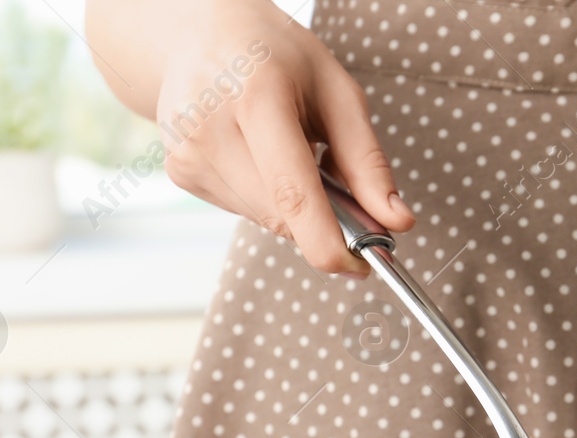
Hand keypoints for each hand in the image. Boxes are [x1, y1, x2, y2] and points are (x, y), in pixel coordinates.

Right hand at [146, 0, 413, 274]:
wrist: (200, 33)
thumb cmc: (274, 55)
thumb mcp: (336, 91)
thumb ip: (368, 162)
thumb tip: (395, 221)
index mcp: (256, 95)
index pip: (292, 192)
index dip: (329, 241)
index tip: (361, 265)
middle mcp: (211, 126)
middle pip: (281, 214)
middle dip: (323, 220)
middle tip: (340, 187)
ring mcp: (188, 153)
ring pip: (265, 219)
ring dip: (292, 206)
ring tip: (290, 151)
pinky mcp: (181, 173)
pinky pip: (244, 210)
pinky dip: (266, 197)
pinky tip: (259, 155)